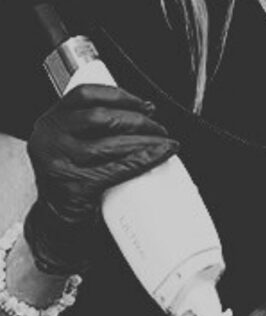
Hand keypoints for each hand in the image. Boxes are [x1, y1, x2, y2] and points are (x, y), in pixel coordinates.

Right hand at [23, 84, 178, 273]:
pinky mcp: (74, 187)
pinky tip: (159, 156)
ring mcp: (59, 164)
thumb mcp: (73, 143)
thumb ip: (96, 126)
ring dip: (145, 140)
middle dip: (137, 120)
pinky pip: (117, 168)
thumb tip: (146, 112)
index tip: (145, 104)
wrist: (58, 220)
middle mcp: (50, 139)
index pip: (84, 95)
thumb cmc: (74, 177)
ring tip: (164, 143)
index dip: (119, 96)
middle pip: (100, 118)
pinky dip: (143, 160)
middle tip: (159, 128)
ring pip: (110, 143)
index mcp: (52, 122)